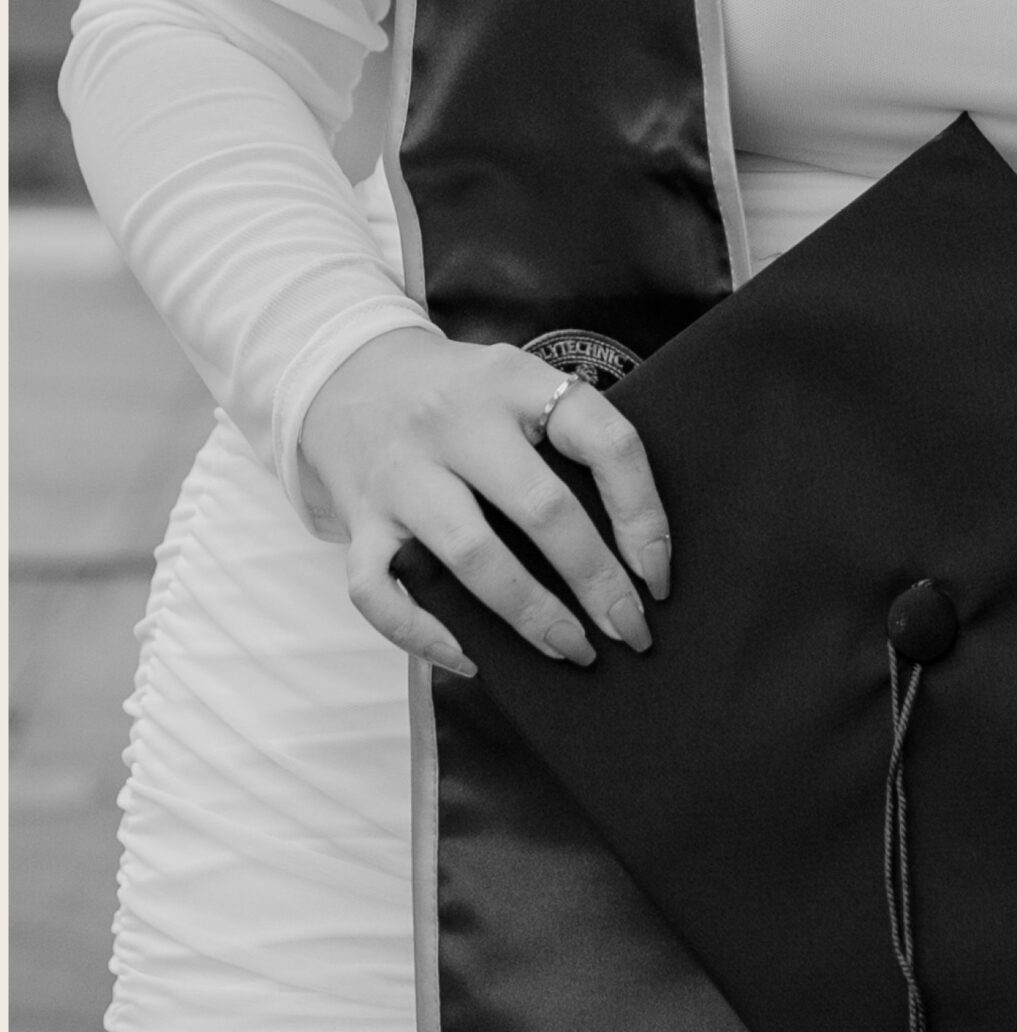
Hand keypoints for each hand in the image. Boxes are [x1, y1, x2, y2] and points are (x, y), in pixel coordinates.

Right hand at [298, 328, 670, 675]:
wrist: (344, 372)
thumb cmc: (458, 396)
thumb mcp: (517, 384)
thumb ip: (567, 435)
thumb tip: (637, 544)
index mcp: (515, 382)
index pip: (604, 440)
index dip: (644, 514)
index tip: (658, 576)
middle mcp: (456, 421)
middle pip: (541, 508)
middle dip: (596, 582)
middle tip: (631, 631)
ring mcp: (401, 471)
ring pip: (472, 554)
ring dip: (531, 614)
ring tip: (572, 651)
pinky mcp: (358, 517)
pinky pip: (378, 590)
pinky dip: (421, 634)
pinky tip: (468, 659)